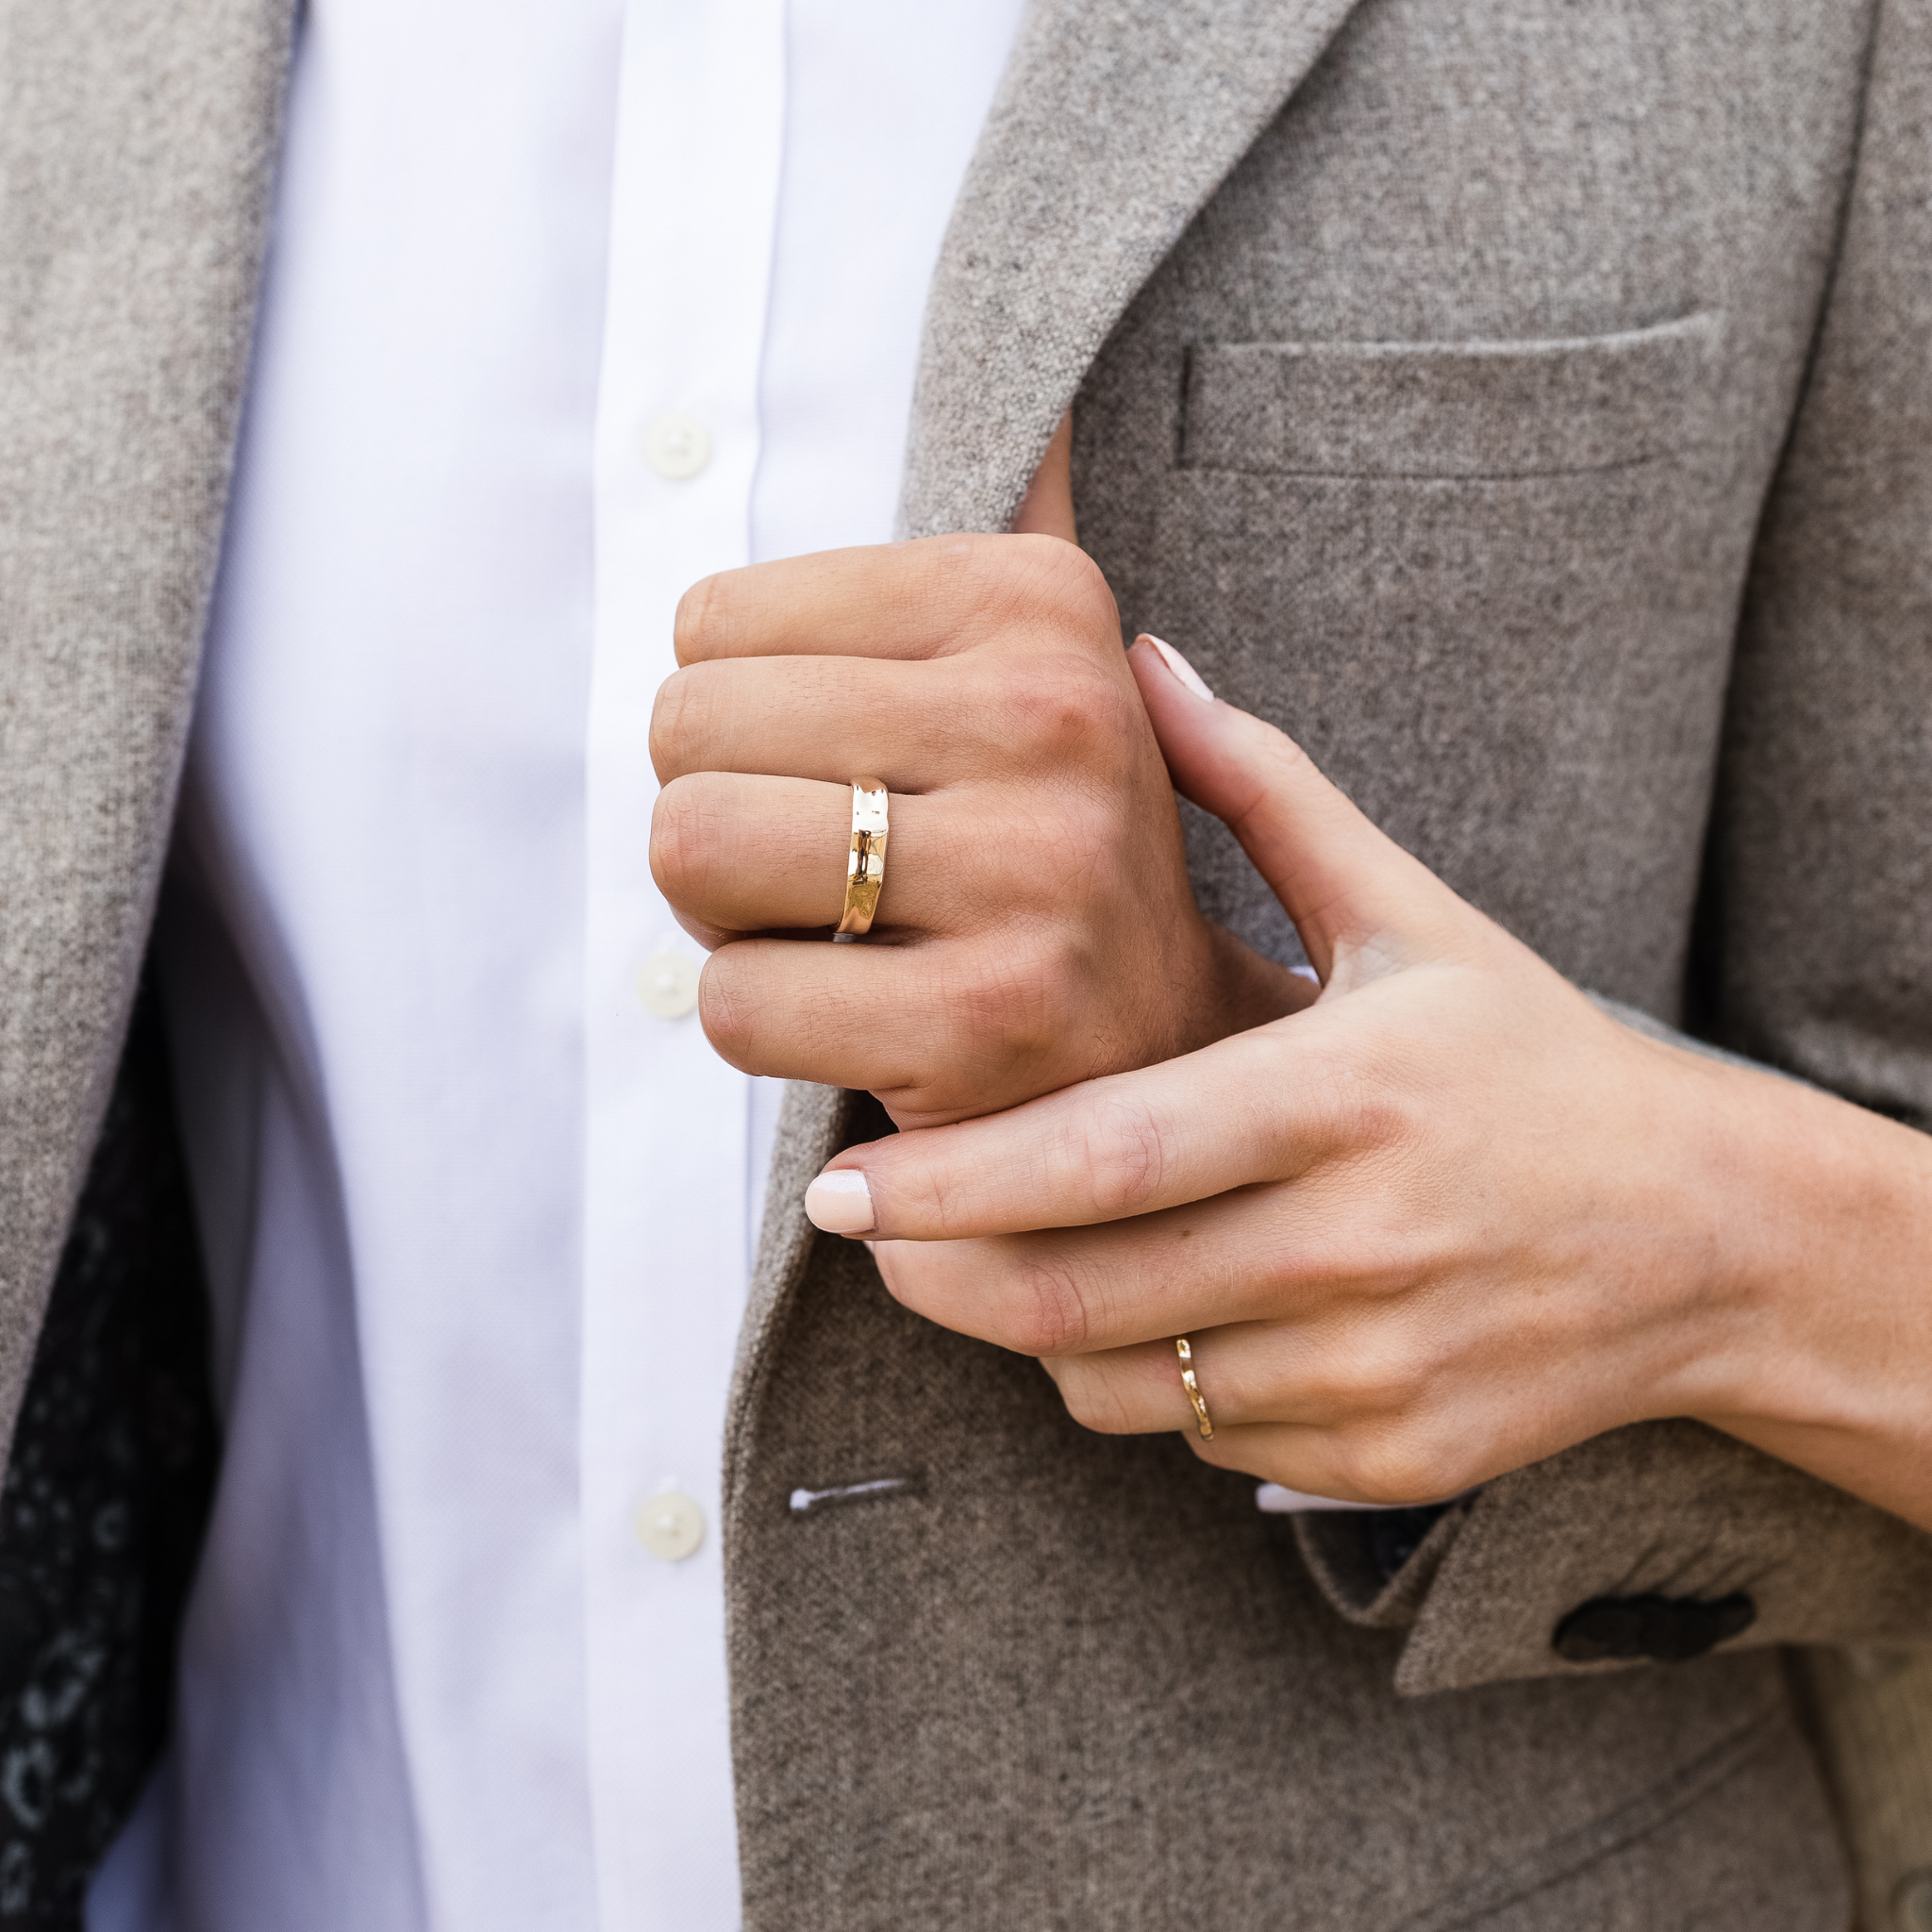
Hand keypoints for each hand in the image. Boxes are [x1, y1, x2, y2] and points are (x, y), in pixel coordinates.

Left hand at [649, 534, 1303, 1126]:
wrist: (1164, 1043)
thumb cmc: (1050, 845)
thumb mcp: (1050, 663)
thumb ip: (1022, 513)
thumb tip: (1039, 337)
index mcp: (1041, 599)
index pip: (708, 622)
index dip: (738, 716)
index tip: (845, 770)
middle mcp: (1053, 717)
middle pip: (685, 729)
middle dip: (714, 812)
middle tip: (813, 864)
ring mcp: (1031, 874)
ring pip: (691, 850)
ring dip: (721, 914)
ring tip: (826, 929)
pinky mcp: (984, 1021)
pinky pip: (733, 1000)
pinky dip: (759, 1017)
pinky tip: (855, 1015)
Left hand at [807, 639, 1931, 1522]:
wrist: (1707, 1234)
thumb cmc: (1534, 1057)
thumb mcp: (1414, 914)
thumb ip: (1269, 794)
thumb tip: (1145, 661)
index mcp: (1345, 1096)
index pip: (1106, 1156)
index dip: (952, 1182)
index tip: (838, 1185)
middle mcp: (1356, 1245)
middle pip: (1082, 1294)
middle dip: (936, 1273)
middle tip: (860, 1227)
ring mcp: (1373, 1366)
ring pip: (1119, 1382)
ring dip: (1018, 1327)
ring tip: (976, 1258)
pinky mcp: (1388, 1455)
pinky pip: (1193, 1436)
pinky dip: (1128, 1382)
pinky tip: (1127, 1310)